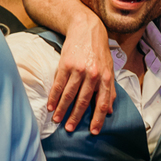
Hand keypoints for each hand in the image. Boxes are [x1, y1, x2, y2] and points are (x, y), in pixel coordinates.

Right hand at [47, 13, 114, 133]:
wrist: (87, 28)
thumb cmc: (99, 51)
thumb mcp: (109, 68)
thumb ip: (110, 89)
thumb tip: (109, 110)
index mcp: (105, 77)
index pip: (102, 102)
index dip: (97, 118)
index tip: (93, 131)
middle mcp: (92, 74)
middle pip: (83, 101)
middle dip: (75, 117)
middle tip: (70, 129)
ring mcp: (78, 69)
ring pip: (69, 94)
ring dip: (62, 109)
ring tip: (57, 120)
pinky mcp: (65, 65)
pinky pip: (58, 85)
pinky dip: (54, 96)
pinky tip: (51, 105)